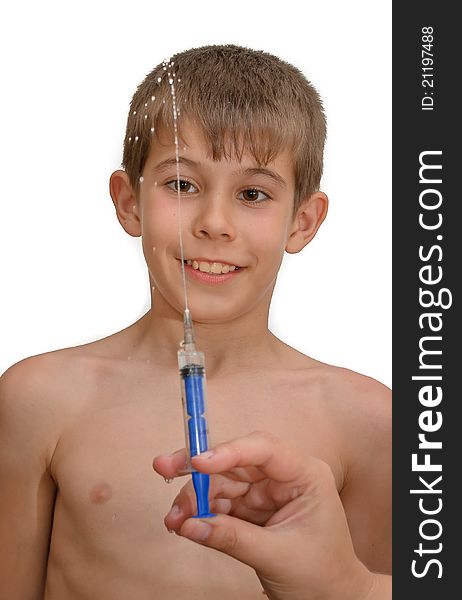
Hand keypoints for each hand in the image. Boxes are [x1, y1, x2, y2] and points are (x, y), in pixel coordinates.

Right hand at [153, 432, 387, 599]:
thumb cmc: (320, 575)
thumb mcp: (277, 555)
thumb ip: (231, 537)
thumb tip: (190, 524)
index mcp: (305, 475)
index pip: (264, 450)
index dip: (229, 451)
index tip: (197, 462)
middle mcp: (284, 475)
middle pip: (234, 461)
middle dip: (198, 470)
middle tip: (163, 467)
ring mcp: (267, 490)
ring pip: (222, 482)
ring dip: (194, 497)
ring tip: (173, 519)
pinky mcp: (253, 507)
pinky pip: (221, 503)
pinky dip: (200, 512)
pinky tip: (183, 522)